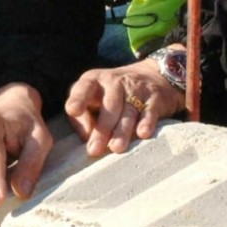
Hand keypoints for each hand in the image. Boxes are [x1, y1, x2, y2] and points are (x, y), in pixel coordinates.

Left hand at [64, 60, 181, 156]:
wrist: (150, 76)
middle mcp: (114, 82)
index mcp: (93, 81)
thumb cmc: (111, 95)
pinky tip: (142, 133)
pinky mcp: (153, 98)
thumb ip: (83, 117)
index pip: (84, 88)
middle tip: (95, 150)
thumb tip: (86, 137)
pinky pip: (149, 111)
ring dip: (122, 130)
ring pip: (129, 111)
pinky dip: (147, 122)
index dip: (78, 98)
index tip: (73, 110)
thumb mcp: (92, 98)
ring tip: (116, 148)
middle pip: (109, 105)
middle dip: (102, 128)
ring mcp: (135, 89)